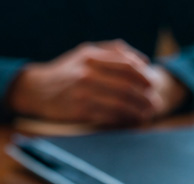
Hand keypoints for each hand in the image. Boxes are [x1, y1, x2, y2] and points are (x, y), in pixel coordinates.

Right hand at [8, 40, 178, 125]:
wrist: (37, 89)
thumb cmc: (66, 71)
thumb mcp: (85, 53)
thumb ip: (112, 52)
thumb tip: (142, 61)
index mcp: (91, 56)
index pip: (127, 65)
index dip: (144, 76)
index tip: (154, 85)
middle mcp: (87, 72)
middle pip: (127, 86)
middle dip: (145, 97)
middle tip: (156, 105)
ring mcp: (83, 92)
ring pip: (120, 103)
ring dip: (138, 111)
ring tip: (147, 115)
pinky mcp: (79, 111)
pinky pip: (108, 116)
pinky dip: (123, 120)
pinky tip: (131, 122)